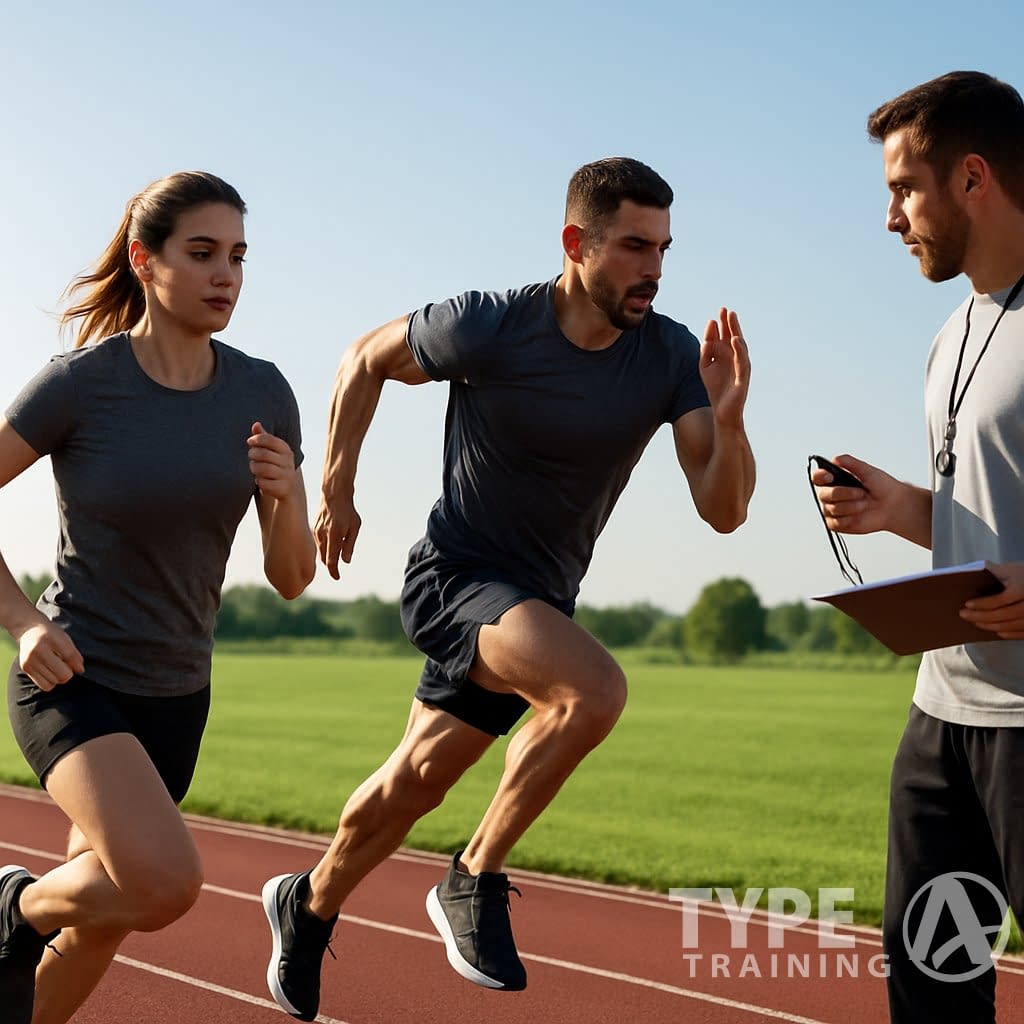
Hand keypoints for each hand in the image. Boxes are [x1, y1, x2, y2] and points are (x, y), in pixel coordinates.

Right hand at [16, 618, 83, 691]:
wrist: (29, 629)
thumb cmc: (52, 634)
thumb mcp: (65, 638)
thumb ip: (74, 654)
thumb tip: (80, 670)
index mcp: (51, 639)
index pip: (69, 656)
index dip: (77, 664)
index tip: (78, 665)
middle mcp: (38, 650)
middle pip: (63, 674)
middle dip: (69, 673)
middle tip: (65, 666)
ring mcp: (30, 660)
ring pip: (55, 682)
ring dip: (59, 678)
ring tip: (56, 667)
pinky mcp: (25, 668)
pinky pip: (45, 685)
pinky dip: (51, 682)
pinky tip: (49, 672)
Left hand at [248, 422, 299, 501]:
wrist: (286, 490)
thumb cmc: (274, 466)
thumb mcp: (270, 451)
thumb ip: (264, 438)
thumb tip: (256, 424)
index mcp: (286, 450)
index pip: (269, 439)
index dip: (256, 439)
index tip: (250, 442)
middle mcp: (288, 462)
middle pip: (262, 454)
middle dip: (252, 455)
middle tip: (251, 458)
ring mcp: (287, 476)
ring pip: (262, 469)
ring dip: (254, 469)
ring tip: (255, 469)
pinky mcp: (283, 489)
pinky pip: (263, 484)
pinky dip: (259, 482)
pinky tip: (261, 481)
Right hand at [314, 494, 360, 579]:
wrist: (334, 495)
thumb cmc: (348, 511)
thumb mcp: (355, 527)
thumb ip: (349, 545)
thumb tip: (345, 561)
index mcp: (334, 536)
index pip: (331, 560)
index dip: (334, 571)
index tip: (337, 577)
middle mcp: (323, 535)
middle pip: (324, 558)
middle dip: (331, 565)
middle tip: (337, 571)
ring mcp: (316, 532)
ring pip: (321, 551)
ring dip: (327, 556)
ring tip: (336, 554)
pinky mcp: (314, 529)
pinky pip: (319, 543)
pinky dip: (325, 547)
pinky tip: (331, 543)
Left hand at [700, 308, 749, 428]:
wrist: (722, 410)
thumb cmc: (715, 387)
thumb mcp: (706, 367)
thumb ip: (706, 352)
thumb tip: (706, 338)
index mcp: (726, 354)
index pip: (724, 336)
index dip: (722, 325)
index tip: (718, 313)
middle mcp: (735, 358)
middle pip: (733, 337)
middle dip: (729, 323)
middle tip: (726, 310)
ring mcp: (740, 366)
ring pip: (739, 346)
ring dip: (735, 332)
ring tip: (732, 319)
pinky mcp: (743, 377)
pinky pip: (742, 361)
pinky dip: (739, 350)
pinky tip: (735, 340)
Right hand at [811, 454, 899, 535]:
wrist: (893, 506)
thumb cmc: (882, 488)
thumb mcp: (868, 471)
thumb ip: (850, 463)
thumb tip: (836, 459)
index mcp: (834, 480)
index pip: (817, 478)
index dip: (820, 476)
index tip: (830, 476)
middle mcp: (831, 495)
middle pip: (823, 494)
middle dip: (842, 493)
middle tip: (861, 492)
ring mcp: (833, 510)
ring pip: (831, 509)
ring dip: (850, 506)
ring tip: (865, 504)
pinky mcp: (837, 524)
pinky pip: (835, 523)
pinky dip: (849, 518)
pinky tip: (859, 515)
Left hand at [960, 562, 1023, 637]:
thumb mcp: (1012, 569)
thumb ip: (994, 570)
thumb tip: (971, 571)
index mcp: (1022, 589)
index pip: (1000, 600)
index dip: (983, 604)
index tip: (967, 604)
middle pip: (1003, 615)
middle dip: (981, 616)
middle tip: (963, 615)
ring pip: (1011, 625)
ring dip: (990, 626)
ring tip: (975, 622)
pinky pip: (1022, 633)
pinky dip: (1008, 633)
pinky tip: (996, 630)